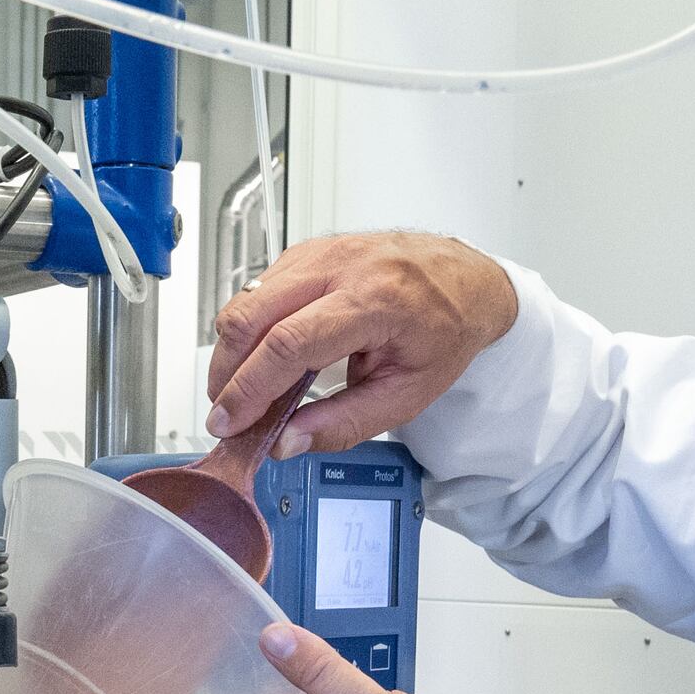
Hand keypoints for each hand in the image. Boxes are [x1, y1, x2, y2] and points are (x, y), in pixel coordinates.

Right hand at [203, 231, 520, 457]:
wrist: (468, 281)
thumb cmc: (446, 330)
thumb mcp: (407, 394)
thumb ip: (344, 423)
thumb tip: (287, 442)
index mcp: (375, 301)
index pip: (290, 343)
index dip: (249, 388)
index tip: (229, 422)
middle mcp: (344, 266)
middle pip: (253, 314)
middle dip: (226, 371)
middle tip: (226, 412)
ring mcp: (322, 251)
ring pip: (247, 298)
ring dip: (232, 349)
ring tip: (242, 390)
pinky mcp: (309, 250)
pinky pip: (260, 287)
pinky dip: (250, 325)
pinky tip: (263, 355)